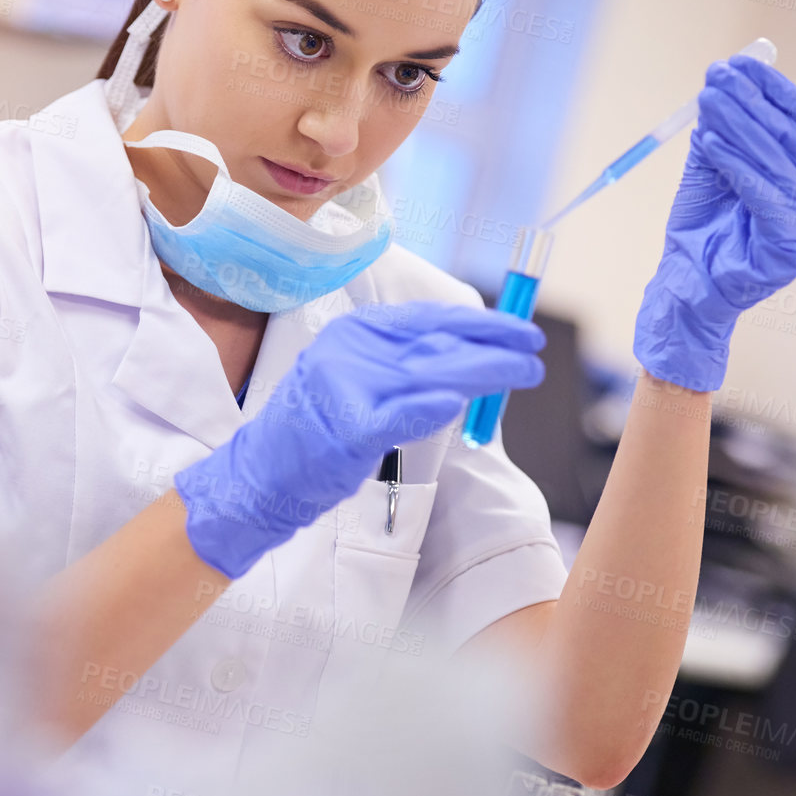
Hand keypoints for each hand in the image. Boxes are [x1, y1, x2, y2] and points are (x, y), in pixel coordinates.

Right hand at [175, 301, 545, 578]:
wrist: (261, 476)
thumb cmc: (315, 435)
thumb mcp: (356, 380)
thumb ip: (404, 365)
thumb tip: (470, 354)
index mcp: (354, 333)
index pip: (427, 320)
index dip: (478, 323)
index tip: (518, 329)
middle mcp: (350, 350)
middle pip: (437, 343)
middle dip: (494, 345)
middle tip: (534, 348)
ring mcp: (347, 386)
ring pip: (432, 374)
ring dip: (486, 372)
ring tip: (525, 372)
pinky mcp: (349, 429)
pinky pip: (404, 415)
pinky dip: (435, 407)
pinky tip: (466, 403)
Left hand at [633, 55, 795, 391]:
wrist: (688, 286)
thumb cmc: (702, 230)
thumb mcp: (711, 170)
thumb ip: (721, 132)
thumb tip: (718, 83)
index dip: (771, 87)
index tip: (740, 61)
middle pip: (788, 133)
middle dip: (750, 99)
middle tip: (717, 74)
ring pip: (775, 159)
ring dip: (738, 123)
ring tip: (707, 99)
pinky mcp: (792, 244)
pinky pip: (762, 192)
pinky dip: (735, 163)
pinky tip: (710, 140)